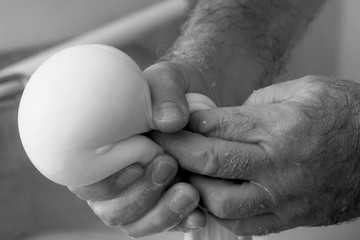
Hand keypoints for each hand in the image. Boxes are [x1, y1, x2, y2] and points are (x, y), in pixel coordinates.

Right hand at [68, 62, 211, 236]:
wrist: (195, 105)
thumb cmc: (170, 92)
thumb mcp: (169, 78)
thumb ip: (165, 91)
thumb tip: (170, 120)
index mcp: (98, 151)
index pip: (86, 179)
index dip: (107, 180)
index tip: (139, 162)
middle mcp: (113, 179)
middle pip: (111, 209)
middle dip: (140, 195)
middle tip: (169, 166)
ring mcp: (137, 196)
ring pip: (135, 223)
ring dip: (161, 213)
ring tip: (189, 192)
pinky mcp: (161, 206)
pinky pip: (164, 225)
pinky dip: (180, 222)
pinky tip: (199, 214)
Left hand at [152, 76, 359, 235]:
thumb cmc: (344, 113)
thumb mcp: (302, 90)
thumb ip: (255, 102)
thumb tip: (219, 118)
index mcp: (281, 126)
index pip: (216, 127)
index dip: (184, 126)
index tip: (167, 124)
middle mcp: (280, 165)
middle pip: (212, 163)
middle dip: (177, 153)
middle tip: (159, 146)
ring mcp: (285, 197)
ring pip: (222, 203)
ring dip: (193, 189)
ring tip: (180, 175)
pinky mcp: (290, 217)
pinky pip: (245, 226)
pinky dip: (218, 217)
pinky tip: (205, 202)